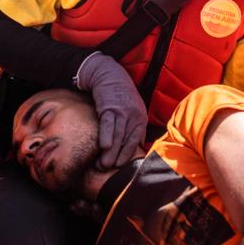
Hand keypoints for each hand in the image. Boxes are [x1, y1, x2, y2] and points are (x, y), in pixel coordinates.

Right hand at [74, 52, 146, 168]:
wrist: (110, 76)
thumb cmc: (122, 97)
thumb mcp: (135, 110)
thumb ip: (136, 128)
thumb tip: (139, 147)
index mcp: (140, 118)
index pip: (135, 141)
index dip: (128, 155)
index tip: (120, 167)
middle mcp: (133, 116)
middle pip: (125, 141)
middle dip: (118, 157)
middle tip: (108, 169)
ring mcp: (121, 111)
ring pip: (117, 135)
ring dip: (110, 152)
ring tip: (103, 164)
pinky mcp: (108, 107)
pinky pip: (108, 124)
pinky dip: (106, 135)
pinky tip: (104, 146)